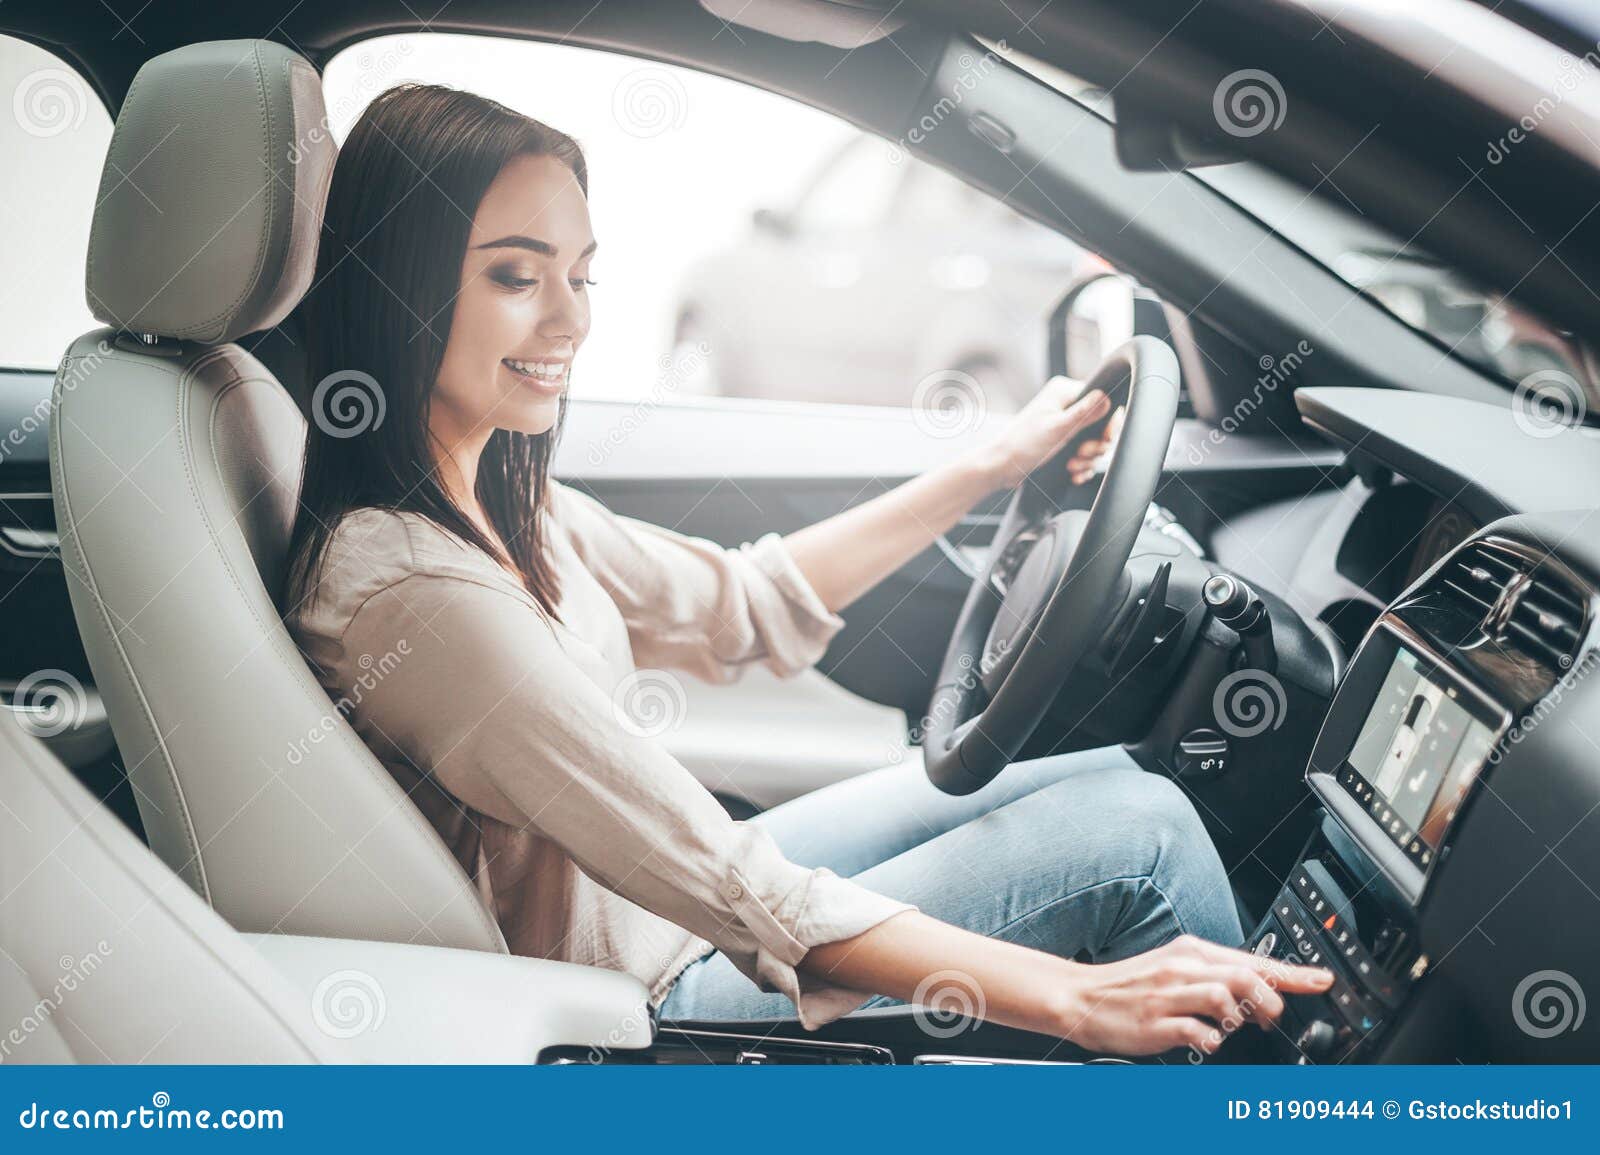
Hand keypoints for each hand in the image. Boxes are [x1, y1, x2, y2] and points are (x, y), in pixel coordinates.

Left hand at [973, 375, 1112, 490]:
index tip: (1105, 437)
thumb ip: (1084, 413)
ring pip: (1094, 443)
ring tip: (1072, 465)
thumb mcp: (1057, 428)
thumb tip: (1106, 397)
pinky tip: (1074, 474)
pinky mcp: (1063, 444)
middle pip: (1101, 424)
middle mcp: (1066, 406)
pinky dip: (1082, 466)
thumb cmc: (1022, 444)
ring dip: (1087, 459)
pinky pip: (1085, 455)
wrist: (1001, 467)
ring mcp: (1065, 425)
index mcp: (1064, 392)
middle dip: (1095, 445)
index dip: (1109, 421)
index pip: (1102, 400)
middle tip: (1082, 453)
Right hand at [1054, 934, 1334, 1056]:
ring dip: (1240, 1017)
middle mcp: (1181, 968)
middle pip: (1244, 975)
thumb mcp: (1174, 967)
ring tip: (1234, 1027)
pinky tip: (1207, 1041)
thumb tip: (1258, 989)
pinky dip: (1211, 1039)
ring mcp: (1168, 995)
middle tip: (1273, 1018)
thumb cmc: (1130, 986)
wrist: (1080, 996)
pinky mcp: (1155, 1023)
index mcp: (1190, 951)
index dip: (1292, 973)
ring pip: (1223, 996)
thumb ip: (1214, 975)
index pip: (1251, 959)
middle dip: (1270, 999)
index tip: (1322, 981)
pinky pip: (1196, 1030)